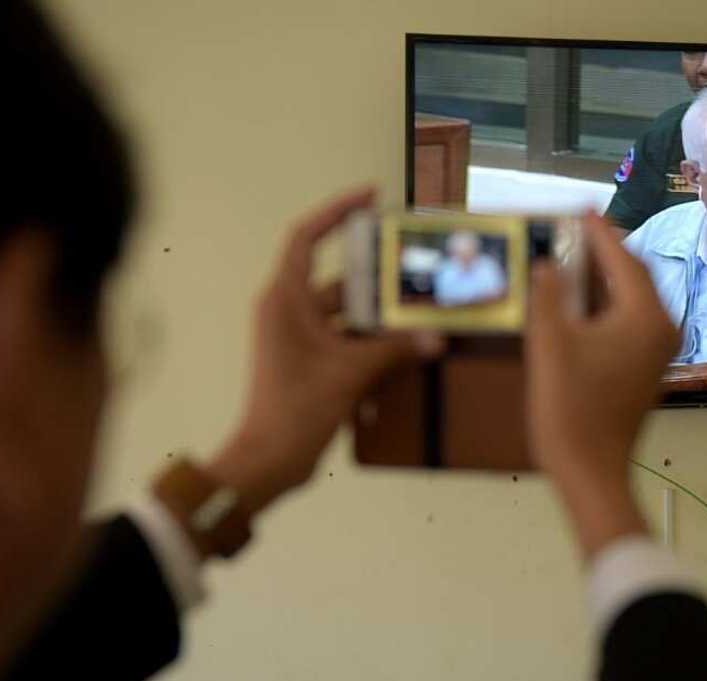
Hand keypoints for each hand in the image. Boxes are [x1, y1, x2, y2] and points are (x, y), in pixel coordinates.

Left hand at [207, 188, 441, 503]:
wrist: (271, 459)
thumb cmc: (298, 407)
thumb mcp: (352, 371)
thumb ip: (395, 349)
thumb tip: (436, 338)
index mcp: (285, 298)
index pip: (307, 237)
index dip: (337, 211)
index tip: (370, 196)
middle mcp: (288, 311)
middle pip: (337, 278)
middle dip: (375, 274)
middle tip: (414, 263)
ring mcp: (297, 339)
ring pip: (344, 313)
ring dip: (378, 315)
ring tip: (419, 308)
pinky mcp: (309, 364)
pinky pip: (344, 340)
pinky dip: (371, 343)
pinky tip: (406, 348)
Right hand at [526, 212, 679, 555]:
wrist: (590, 471)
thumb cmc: (570, 410)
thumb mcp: (550, 346)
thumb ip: (548, 297)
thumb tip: (546, 264)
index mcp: (645, 318)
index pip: (624, 260)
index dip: (599, 233)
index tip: (580, 209)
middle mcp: (662, 330)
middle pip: (634, 276)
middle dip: (605, 252)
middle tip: (574, 230)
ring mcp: (657, 352)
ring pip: (634, 299)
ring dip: (606, 278)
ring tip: (574, 258)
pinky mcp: (646, 369)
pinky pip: (631, 321)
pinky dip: (608, 303)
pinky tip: (582, 302)